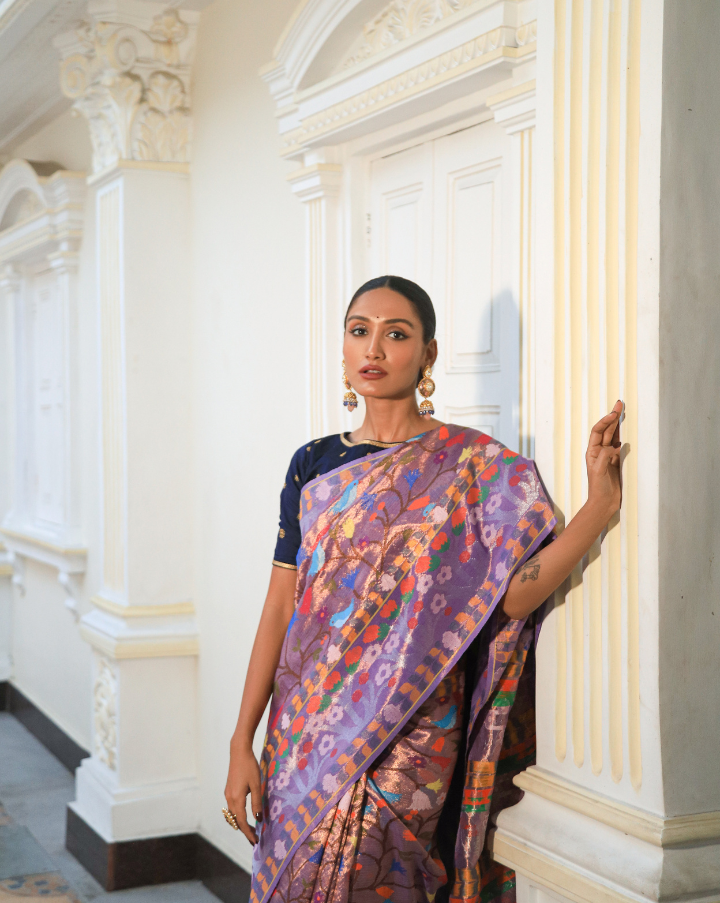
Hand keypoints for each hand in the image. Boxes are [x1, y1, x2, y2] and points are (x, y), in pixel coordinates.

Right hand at [224, 739, 261, 844]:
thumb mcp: (256, 785)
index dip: (248, 833)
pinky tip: (245, 815)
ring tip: (251, 829)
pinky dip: (238, 815)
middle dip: (245, 830)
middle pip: (236, 820)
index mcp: (236, 799)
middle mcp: (229, 799)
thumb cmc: (250, 767)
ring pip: (232, 815)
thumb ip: (257, 803)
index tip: (255, 842)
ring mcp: (227, 794)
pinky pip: (232, 808)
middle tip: (254, 839)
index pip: (241, 822)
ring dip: (240, 823)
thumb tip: (258, 819)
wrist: (239, 752)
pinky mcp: (228, 790)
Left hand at [585, 400, 623, 521]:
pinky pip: (620, 446)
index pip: (598, 431)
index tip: (614, 413)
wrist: (604, 503)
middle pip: (606, 431)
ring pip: (613, 436)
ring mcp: (608, 456)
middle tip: (620, 404)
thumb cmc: (598, 489)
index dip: (605, 421)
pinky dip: (624, 437)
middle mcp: (599, 452)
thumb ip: (605, 457)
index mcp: (592, 452)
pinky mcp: (616, 462)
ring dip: (618, 425)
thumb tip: (613, 447)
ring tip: (623, 412)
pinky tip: (627, 431)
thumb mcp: (599, 472)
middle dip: (612, 417)